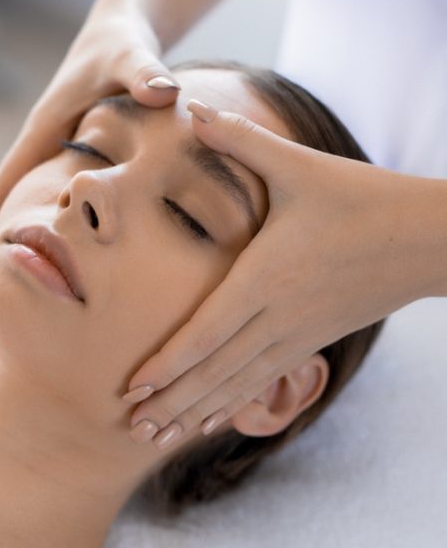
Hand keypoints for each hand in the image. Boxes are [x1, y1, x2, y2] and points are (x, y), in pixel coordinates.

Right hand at [0, 2, 181, 295]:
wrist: (118, 30)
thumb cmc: (121, 45)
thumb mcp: (131, 55)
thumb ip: (144, 73)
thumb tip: (164, 92)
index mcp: (44, 128)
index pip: (6, 185)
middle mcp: (39, 145)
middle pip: (3, 202)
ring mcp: (49, 152)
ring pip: (21, 203)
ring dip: (3, 238)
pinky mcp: (64, 156)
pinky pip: (44, 197)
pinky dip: (33, 225)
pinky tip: (37, 253)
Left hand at [124, 99, 419, 447]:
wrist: (429, 240)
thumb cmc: (361, 198)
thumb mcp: (300, 166)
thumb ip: (242, 140)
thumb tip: (191, 107)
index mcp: (266, 278)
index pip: (207, 331)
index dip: (168, 363)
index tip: (133, 387)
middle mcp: (276, 318)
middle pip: (214, 371)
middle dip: (170, 403)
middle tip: (130, 430)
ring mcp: (295, 337)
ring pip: (235, 386)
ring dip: (194, 414)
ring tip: (157, 440)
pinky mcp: (309, 344)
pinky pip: (263, 383)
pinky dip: (231, 405)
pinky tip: (209, 424)